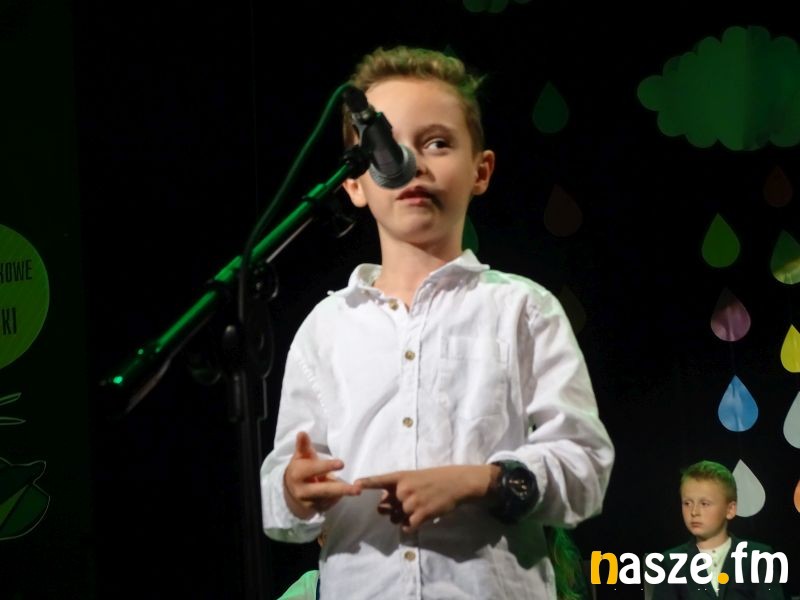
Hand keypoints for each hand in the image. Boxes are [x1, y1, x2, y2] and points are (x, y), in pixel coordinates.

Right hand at [283, 431, 360, 518]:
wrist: (291, 491)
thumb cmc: (300, 468)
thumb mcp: (300, 456)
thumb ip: (303, 446)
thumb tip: (302, 432)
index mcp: (298, 474)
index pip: (313, 470)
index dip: (327, 466)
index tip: (342, 464)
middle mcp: (303, 491)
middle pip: (324, 490)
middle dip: (341, 489)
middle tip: (357, 489)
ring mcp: (310, 502)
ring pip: (330, 497)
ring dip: (343, 493)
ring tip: (357, 489)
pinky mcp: (317, 509)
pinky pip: (331, 503)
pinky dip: (339, 497)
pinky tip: (346, 491)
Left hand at [356, 465, 497, 532]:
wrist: (457, 483)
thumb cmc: (435, 479)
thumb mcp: (415, 477)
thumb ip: (399, 487)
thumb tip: (384, 502)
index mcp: (402, 476)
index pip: (380, 479)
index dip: (367, 483)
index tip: (355, 484)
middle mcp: (404, 488)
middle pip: (386, 507)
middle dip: (392, 509)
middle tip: (408, 504)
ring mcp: (412, 501)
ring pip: (397, 518)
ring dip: (404, 518)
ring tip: (418, 509)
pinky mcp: (421, 514)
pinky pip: (407, 526)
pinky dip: (410, 526)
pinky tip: (419, 519)